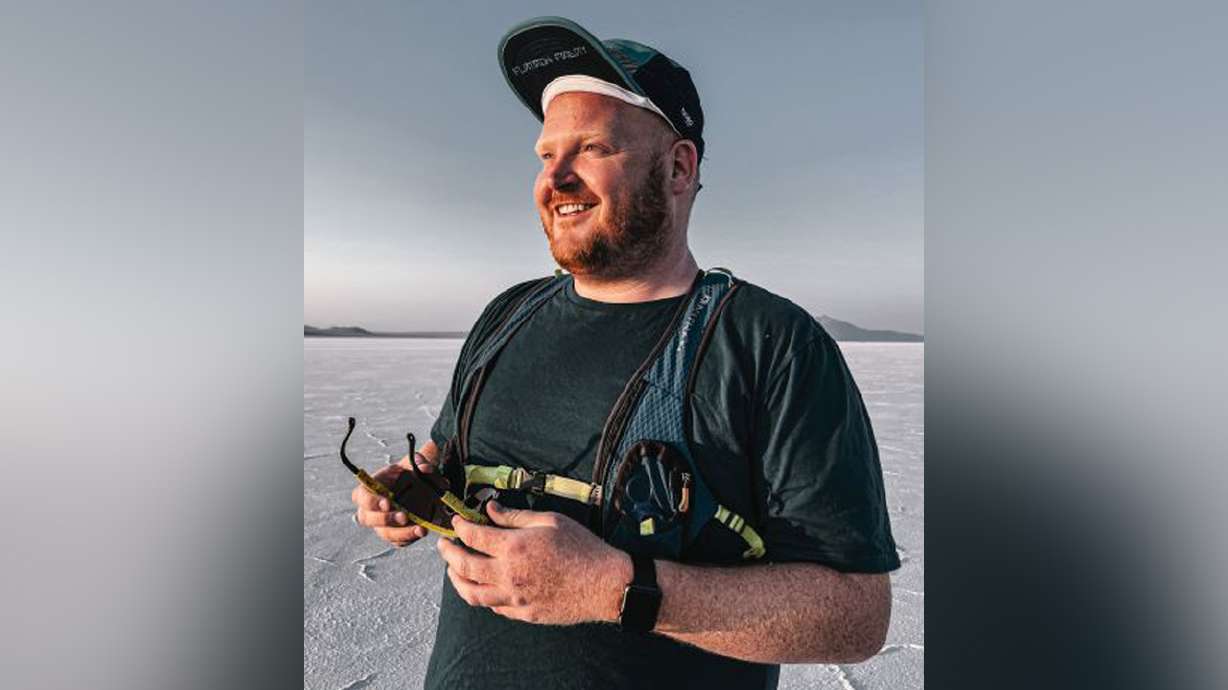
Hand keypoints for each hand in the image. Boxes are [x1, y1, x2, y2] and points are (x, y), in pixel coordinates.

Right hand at [350, 456, 434, 547]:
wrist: (422, 487)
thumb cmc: (410, 472)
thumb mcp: (414, 463)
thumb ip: (419, 462)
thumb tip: (425, 469)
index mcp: (370, 488)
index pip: (361, 497)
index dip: (371, 501)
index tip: (387, 503)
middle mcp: (372, 509)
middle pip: (368, 519)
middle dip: (386, 519)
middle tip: (404, 516)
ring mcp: (382, 524)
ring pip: (385, 534)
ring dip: (401, 533)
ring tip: (420, 529)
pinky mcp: (395, 535)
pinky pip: (399, 542)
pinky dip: (410, 538)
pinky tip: (422, 531)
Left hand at [437, 501, 632, 625]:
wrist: (605, 584)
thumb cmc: (582, 548)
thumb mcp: (550, 521)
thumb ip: (516, 517)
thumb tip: (490, 509)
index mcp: (514, 548)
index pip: (473, 536)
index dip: (460, 527)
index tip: (456, 522)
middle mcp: (509, 575)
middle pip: (464, 566)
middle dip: (448, 553)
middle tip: (444, 545)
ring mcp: (515, 598)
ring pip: (472, 594)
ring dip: (457, 580)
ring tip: (453, 570)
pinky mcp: (524, 613)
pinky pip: (493, 607)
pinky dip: (482, 596)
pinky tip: (483, 586)